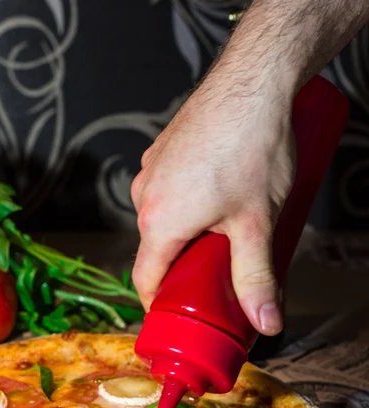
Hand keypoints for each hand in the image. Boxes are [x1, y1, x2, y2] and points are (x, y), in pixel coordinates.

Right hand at [130, 76, 294, 335]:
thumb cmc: (252, 149)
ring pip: (161, 218)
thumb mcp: (257, 223)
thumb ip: (257, 277)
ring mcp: (149, 171)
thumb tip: (267, 322)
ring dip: (185, 231)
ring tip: (223, 226)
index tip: (177, 314)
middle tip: (217, 271)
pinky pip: (165, 190)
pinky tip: (216, 191)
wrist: (252, 81)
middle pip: (156, 250)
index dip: (158, 303)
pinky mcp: (159, 152)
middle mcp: (144, 198)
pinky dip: (184, 202)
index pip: (145, 279)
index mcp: (159, 223)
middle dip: (182, 266)